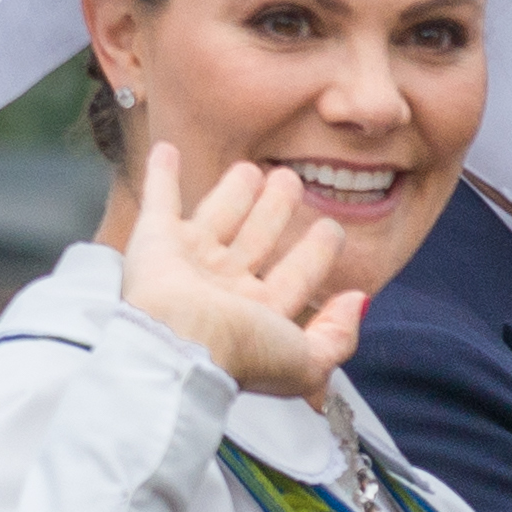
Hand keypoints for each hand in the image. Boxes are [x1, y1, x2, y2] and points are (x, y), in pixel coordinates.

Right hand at [118, 145, 363, 400]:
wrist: (177, 344)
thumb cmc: (241, 352)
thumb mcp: (306, 360)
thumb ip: (338, 337)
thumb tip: (357, 301)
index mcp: (258, 315)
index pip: (296, 277)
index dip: (315, 254)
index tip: (331, 228)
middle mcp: (223, 288)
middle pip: (256, 238)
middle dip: (274, 210)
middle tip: (289, 181)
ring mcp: (188, 263)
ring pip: (218, 216)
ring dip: (233, 191)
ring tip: (251, 169)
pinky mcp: (153, 241)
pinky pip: (159, 200)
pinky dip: (161, 175)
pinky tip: (168, 151)